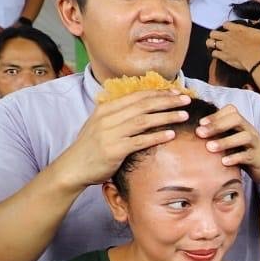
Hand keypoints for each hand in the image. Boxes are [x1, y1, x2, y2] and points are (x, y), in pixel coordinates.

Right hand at [58, 88, 192, 187]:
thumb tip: (141, 107)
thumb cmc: (91, 147)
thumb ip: (119, 116)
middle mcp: (108, 118)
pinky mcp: (114, 150)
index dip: (158, 93)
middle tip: (187, 100)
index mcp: (106, 109)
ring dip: (167, 116)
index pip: (137, 96)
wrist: (73, 167)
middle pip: (143, 105)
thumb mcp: (101, 125)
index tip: (176, 93)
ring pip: (144, 120)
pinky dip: (157, 136)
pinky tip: (171, 134)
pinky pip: (140, 141)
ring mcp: (110, 133)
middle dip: (168, 101)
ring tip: (185, 115)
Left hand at [194, 103, 259, 187]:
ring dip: (225, 141)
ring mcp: (255, 144)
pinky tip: (223, 162)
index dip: (215, 115)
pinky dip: (235, 158)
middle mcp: (249, 130)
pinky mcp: (258, 158)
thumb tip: (194, 131)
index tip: (200, 123)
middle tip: (199, 133)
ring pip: (244, 136)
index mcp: (242, 124)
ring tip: (209, 148)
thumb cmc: (243, 151)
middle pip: (236, 119)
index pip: (231, 111)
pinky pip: (248, 155)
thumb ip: (219, 134)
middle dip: (217, 125)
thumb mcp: (232, 139)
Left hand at [208, 19, 259, 71]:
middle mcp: (228, 36)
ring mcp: (225, 46)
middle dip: (215, 35)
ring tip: (214, 46)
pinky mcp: (224, 56)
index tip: (229, 29)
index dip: (226, 27)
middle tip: (219, 39)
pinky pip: (214, 54)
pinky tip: (219, 56)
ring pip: (210, 42)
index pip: (226, 24)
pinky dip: (215, 54)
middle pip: (214, 32)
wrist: (256, 58)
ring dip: (211, 44)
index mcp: (238, 29)